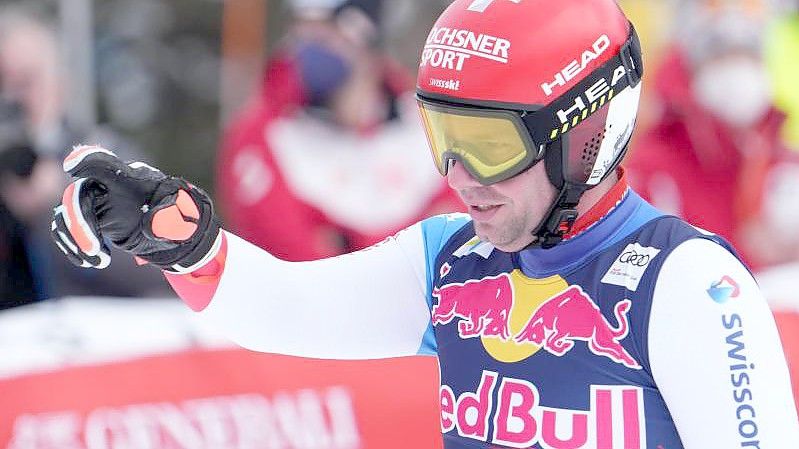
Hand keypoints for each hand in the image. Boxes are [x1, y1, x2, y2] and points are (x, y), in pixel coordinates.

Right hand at [51, 145, 219, 271]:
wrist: (175, 230)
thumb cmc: (180, 216)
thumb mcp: (182, 216)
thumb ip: (170, 216)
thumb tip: (152, 225)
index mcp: (131, 178)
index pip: (105, 164)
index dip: (86, 160)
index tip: (72, 165)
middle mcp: (108, 188)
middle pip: (79, 195)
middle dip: (79, 222)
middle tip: (94, 249)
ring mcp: (98, 205)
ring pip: (66, 214)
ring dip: (73, 239)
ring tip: (96, 260)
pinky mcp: (92, 223)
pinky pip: (67, 230)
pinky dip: (71, 247)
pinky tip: (88, 262)